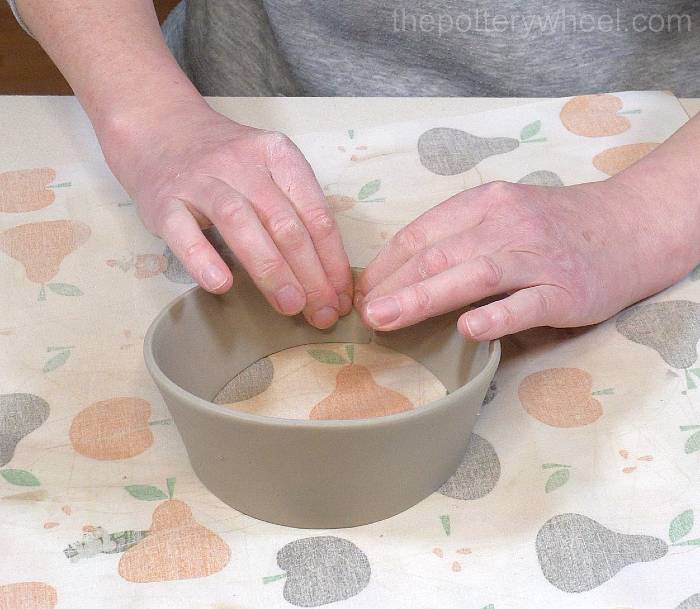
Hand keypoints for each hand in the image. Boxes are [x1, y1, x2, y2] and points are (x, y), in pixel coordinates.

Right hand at [100, 99, 351, 328]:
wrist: (159, 129)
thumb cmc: (227, 164)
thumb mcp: (269, 171)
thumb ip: (297, 214)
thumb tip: (330, 279)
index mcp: (278, 155)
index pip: (316, 214)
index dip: (333, 261)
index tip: (342, 298)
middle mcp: (242, 163)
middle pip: (284, 223)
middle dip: (310, 274)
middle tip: (323, 314)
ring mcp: (200, 180)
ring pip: (241, 223)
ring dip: (270, 269)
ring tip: (290, 306)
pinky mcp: (163, 201)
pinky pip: (183, 231)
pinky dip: (203, 258)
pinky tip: (221, 285)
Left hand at [355, 178, 691, 339]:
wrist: (630, 225)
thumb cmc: (555, 226)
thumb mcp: (503, 213)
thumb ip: (459, 235)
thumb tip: (402, 273)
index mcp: (485, 203)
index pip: (422, 232)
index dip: (386, 264)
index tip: (363, 290)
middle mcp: (508, 224)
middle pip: (439, 254)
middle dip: (393, 285)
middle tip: (362, 312)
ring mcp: (538, 257)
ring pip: (473, 275)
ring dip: (423, 298)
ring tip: (386, 320)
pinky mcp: (566, 289)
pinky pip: (526, 303)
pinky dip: (495, 316)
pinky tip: (467, 330)